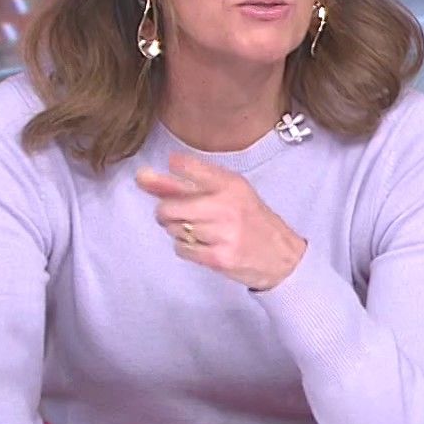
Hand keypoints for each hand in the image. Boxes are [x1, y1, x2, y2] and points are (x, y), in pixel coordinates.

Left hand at [136, 153, 306, 290]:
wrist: (280, 256)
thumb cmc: (250, 220)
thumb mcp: (227, 194)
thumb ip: (183, 185)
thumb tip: (142, 176)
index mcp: (230, 183)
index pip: (187, 167)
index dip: (168, 177)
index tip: (168, 181)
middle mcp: (227, 205)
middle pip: (169, 207)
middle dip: (166, 213)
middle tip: (179, 216)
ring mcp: (224, 232)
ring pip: (174, 229)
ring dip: (180, 232)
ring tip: (201, 231)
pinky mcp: (220, 257)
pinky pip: (181, 249)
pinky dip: (187, 249)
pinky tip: (204, 246)